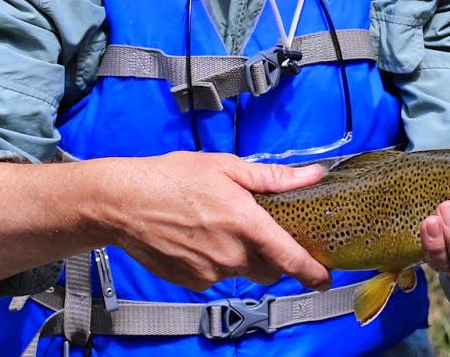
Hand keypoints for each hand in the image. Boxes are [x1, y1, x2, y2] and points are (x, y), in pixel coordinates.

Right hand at [105, 152, 329, 290]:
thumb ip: (274, 178)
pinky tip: (202, 238)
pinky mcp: (191, 282)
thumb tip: (312, 175)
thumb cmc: (173, 179)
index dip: (312, 272)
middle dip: (274, 256)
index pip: (289, 257)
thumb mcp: (228, 167)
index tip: (326, 278)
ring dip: (243, 256)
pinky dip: (218, 262)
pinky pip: (218, 276)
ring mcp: (209, 271)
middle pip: (270, 269)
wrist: (124, 203)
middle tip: (261, 232)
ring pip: (243, 272)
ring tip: (221, 227)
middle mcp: (230, 254)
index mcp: (245, 224)